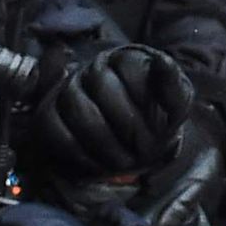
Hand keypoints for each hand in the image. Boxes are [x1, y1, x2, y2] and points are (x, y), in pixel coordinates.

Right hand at [28, 41, 194, 180]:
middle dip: (127, 127)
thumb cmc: (157, 116)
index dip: (146, 106)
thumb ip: (172, 86)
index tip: (161, 134)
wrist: (138, 134)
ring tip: (124, 162)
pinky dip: (76, 151)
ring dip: (103, 142)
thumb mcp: (175, 103)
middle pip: (102, 86)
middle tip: (143, 153)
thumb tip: (163, 61)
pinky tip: (98, 165)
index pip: (131, 71)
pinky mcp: (51, 112)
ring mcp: (70, 87)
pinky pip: (52, 126)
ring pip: (76, 106)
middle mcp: (95, 67)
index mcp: (127, 59)